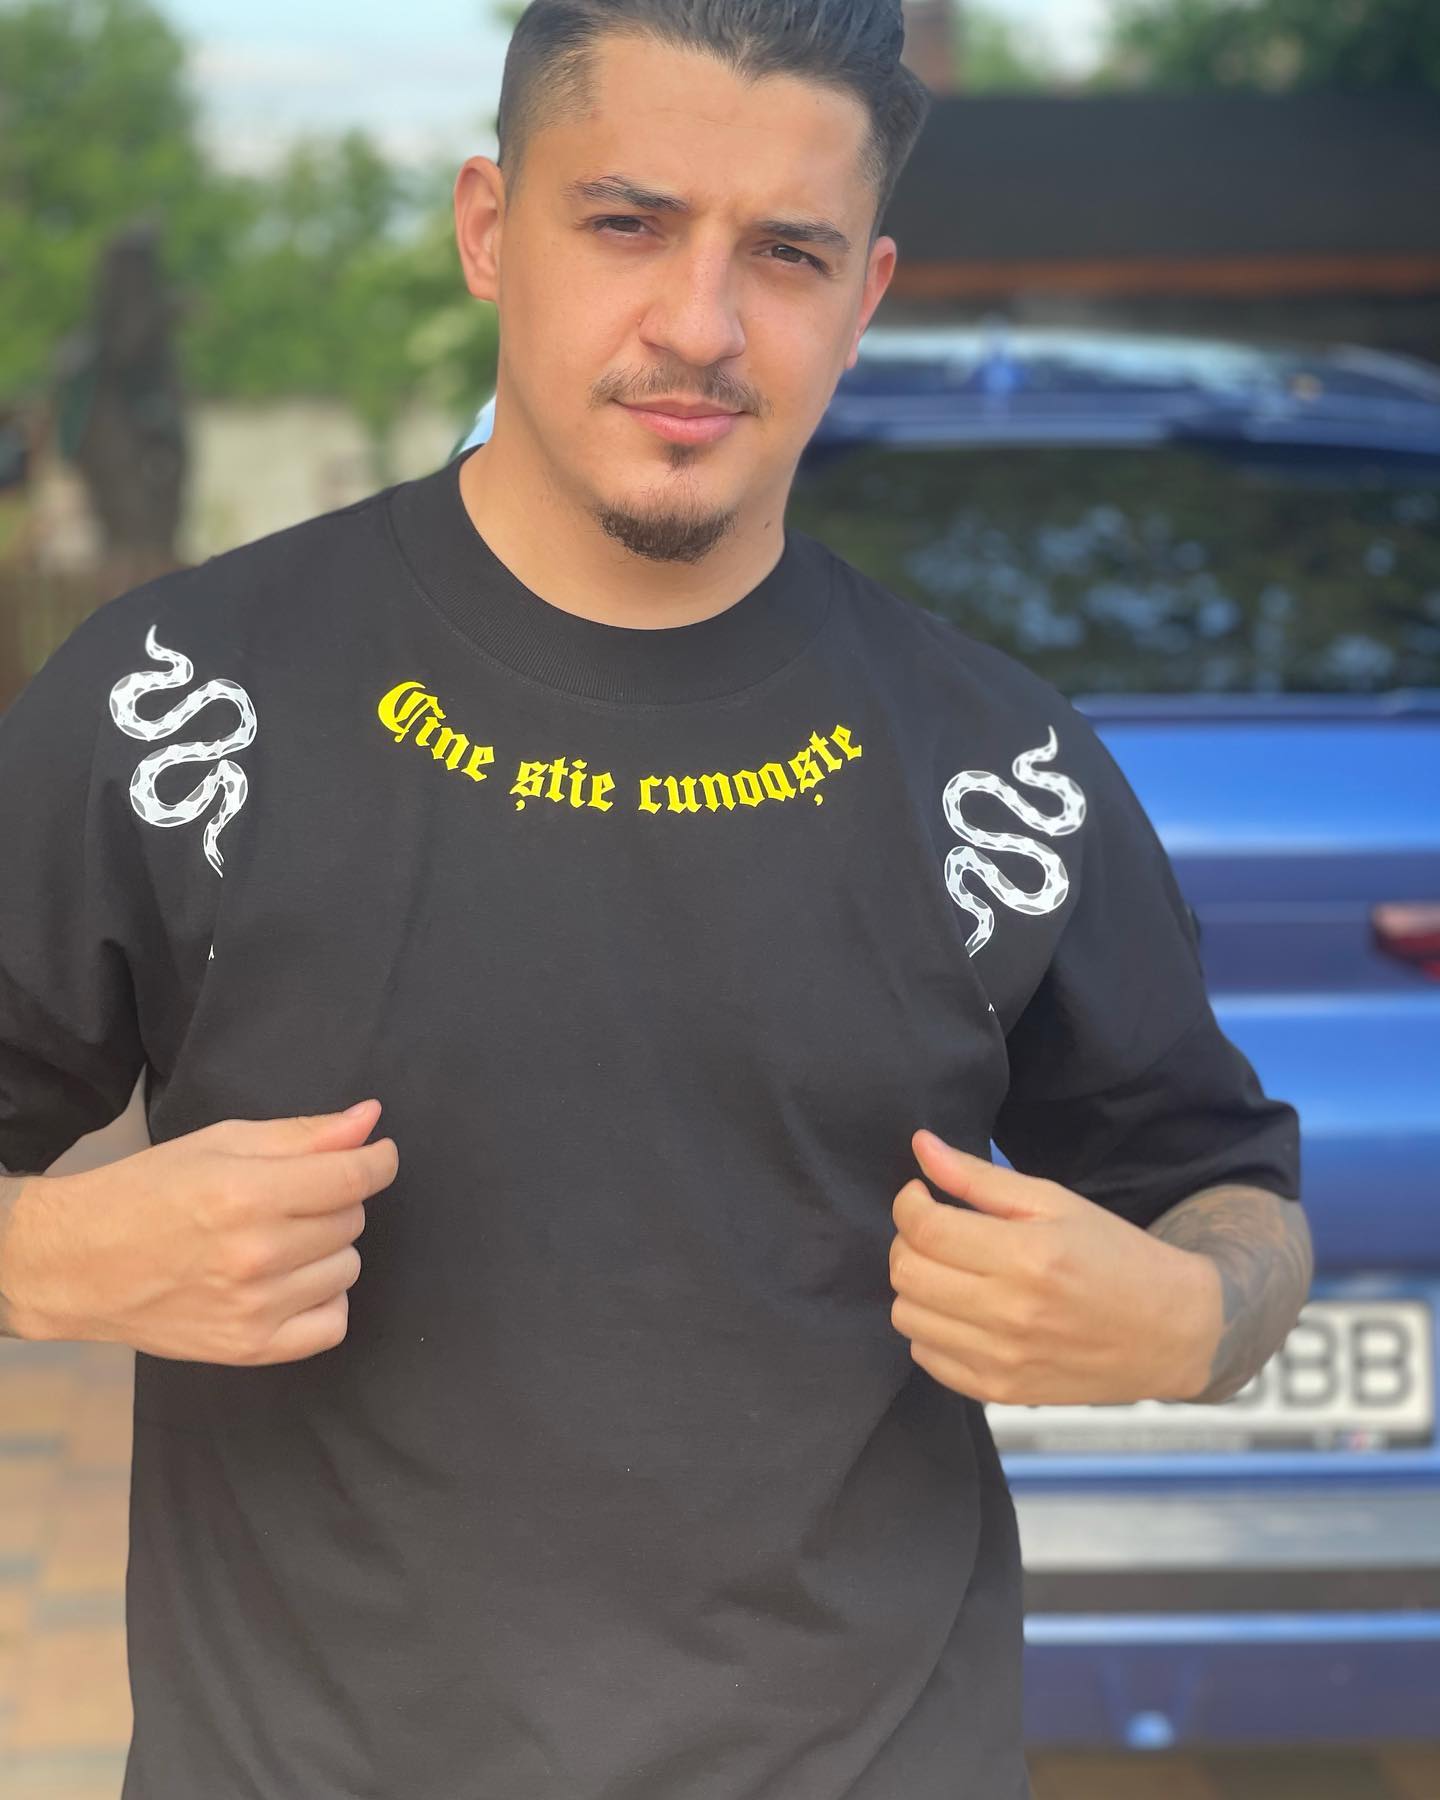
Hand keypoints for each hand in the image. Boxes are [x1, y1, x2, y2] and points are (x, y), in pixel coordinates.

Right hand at [9, 1101, 398, 1364]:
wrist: (77, 1264)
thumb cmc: (147, 1192)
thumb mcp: (221, 1143)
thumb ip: (303, 1135)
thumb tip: (369, 1120)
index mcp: (247, 1195)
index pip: (354, 1179)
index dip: (379, 1160)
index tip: (378, 1154)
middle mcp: (256, 1255)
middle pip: (352, 1221)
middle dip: (333, 1201)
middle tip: (288, 1199)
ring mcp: (254, 1308)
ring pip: (347, 1268)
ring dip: (327, 1250)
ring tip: (278, 1241)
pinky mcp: (249, 1349)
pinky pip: (332, 1324)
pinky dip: (323, 1301)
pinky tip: (289, 1283)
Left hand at [888, 1130, 1220, 1405]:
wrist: (1171, 1331)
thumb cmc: (1115, 1256)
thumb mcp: (1054, 1201)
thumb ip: (980, 1177)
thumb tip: (920, 1146)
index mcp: (1026, 1257)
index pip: (924, 1228)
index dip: (908, 1203)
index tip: (920, 1194)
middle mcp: (1010, 1314)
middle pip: (907, 1273)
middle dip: (908, 1241)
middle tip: (936, 1230)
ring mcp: (1003, 1360)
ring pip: (907, 1316)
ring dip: (917, 1286)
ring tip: (951, 1271)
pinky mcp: (1001, 1392)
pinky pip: (927, 1357)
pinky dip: (931, 1329)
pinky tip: (962, 1310)